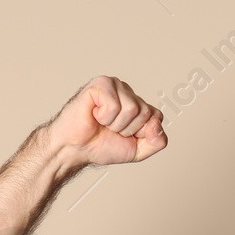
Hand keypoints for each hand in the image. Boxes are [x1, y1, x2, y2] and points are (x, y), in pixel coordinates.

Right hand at [42, 75, 166, 167]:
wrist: (76, 148)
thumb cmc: (102, 145)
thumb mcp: (139, 150)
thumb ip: (158, 141)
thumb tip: (157, 124)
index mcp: (139, 105)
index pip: (157, 117)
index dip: (142, 133)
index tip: (125, 135)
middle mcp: (128, 92)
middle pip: (145, 113)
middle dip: (128, 129)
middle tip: (110, 129)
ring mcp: (115, 86)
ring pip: (132, 108)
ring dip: (115, 123)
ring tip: (102, 122)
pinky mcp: (101, 84)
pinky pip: (114, 105)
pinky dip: (104, 116)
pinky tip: (95, 114)